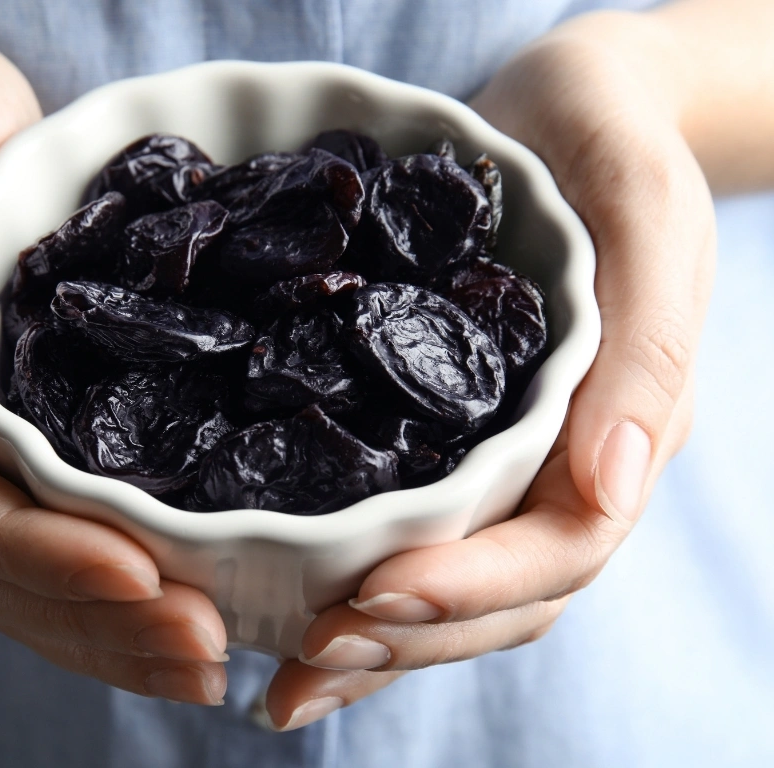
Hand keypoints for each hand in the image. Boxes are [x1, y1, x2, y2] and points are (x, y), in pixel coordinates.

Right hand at [0, 38, 227, 704]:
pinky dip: (104, 596)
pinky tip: (171, 616)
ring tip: (205, 660)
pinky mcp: (5, 446)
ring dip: (108, 633)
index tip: (142, 580)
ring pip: (16, 579)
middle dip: (96, 621)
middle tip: (204, 651)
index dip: (40, 556)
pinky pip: (44, 540)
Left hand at [264, 13, 713, 729]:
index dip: (473, 589)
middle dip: (405, 639)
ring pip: (449, 588)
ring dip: (372, 647)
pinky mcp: (440, 440)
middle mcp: (558, 466)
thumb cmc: (613, 146)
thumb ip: (647, 350)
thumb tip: (614, 485)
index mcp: (618, 431)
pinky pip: (407, 532)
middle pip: (497, 596)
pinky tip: (287, 618)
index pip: (561, 547)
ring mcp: (500, 463)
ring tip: (285, 681)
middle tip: (306, 660)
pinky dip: (354, 590)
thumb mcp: (647, 216)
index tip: (377, 598)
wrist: (561, 111)